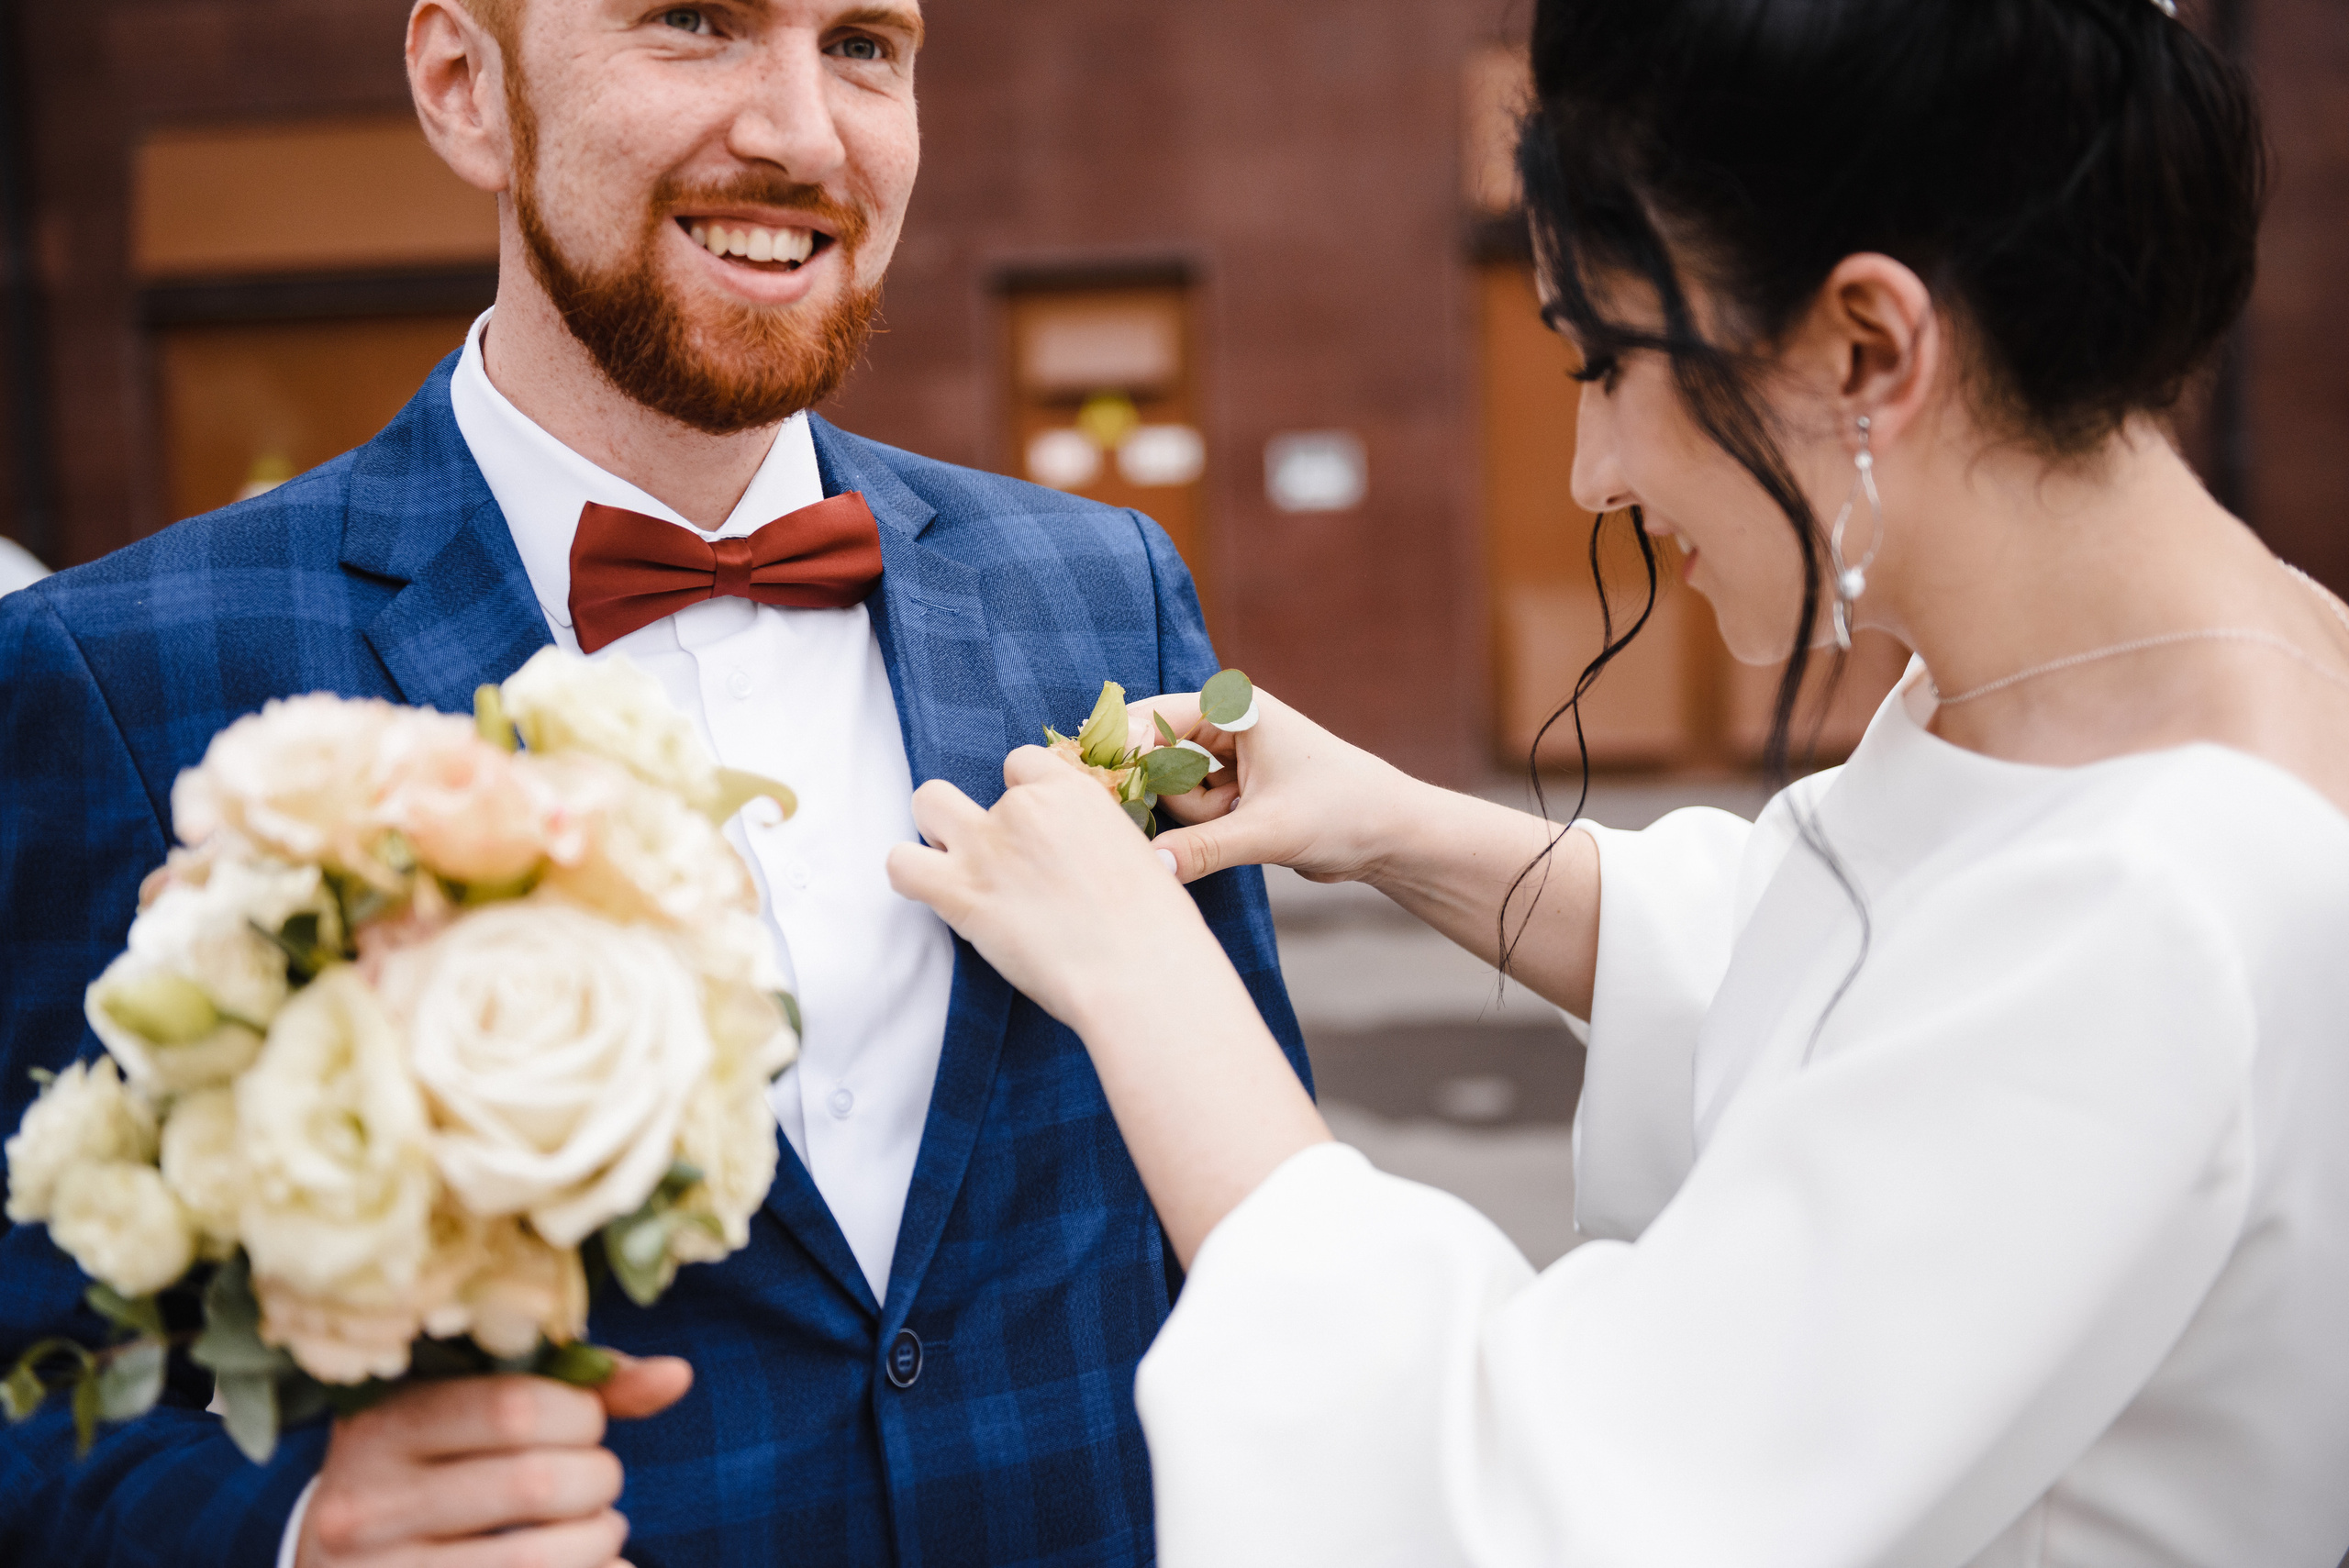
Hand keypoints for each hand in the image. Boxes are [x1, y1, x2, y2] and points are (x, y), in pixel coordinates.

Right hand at [296, 1356, 691, 1567]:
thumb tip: (677, 1375)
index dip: (581, 1415)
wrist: (339, 1562)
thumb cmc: (434, 1467)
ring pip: (537, 1559)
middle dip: (597, 1479)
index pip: (517, 1409)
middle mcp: (364, 1508)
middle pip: (535, 1485)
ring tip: (599, 1527)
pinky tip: (598, 1565)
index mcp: (380, 1428)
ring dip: (599, 1539)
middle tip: (597, 1480)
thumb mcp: (472, 1412)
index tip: (585, 1424)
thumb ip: (575, 1387)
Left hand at [888, 746, 1224, 1035]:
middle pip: (969, 782)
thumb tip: (1080, 855)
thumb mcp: (1136, 855)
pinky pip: (901, 864)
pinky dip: (909, 876)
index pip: (1022, 764)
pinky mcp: (960, 894)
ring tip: (957, 871)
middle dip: (972, 815)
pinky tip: (933, 895)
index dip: (1022, 798)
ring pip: (927, 804)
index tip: (1033, 834)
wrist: (1140, 973)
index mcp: (1073, 793)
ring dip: (935, 834)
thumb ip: (1093, 839)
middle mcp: (1025, 808)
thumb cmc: (1156, 930)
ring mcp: (988, 846)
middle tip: (993, 858)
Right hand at [1124, 687, 1426, 888]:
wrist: (1390, 835)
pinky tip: (1240, 830)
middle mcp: (1225, 723)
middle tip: (1191, 814)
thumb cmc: (1342, 812)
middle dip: (1163, 790)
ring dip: (1196, 816)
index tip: (1105, 790)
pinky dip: (1204, 826)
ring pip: (1171, 788)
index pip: (1150, 717)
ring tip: (1242, 821)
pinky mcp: (1230, 789)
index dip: (1124, 752)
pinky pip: (1190, 809)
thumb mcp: (1268, 832)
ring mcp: (1226, 757)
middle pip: (1152, 754)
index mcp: (1234, 706)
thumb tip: (1150, 865)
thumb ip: (1204, 848)